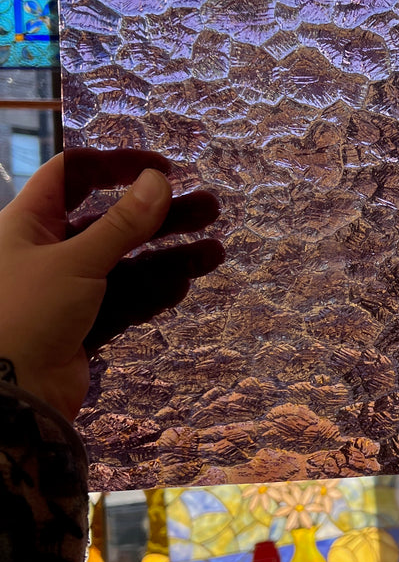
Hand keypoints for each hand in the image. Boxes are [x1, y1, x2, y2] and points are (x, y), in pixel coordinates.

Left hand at [0, 149, 223, 421]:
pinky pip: (123, 300)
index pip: (71, 175)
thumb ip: (122, 223)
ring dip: (168, 256)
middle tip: (209, 209)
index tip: (161, 168)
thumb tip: (159, 180)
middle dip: (160, 215)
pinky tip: (184, 285)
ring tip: (216, 252)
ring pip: (124, 264)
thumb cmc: (27, 313)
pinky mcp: (81, 325)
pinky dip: (152, 292)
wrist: (10, 396)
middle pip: (109, 220)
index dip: (115, 165)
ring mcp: (65, 290)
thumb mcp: (77, 260)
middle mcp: (45, 251)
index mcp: (27, 223)